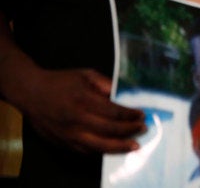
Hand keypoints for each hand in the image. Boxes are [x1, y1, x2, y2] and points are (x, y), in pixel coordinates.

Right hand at [12, 67, 145, 153]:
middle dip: (129, 130)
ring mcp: (69, 134)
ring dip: (120, 146)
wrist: (30, 92)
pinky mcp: (63, 142)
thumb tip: (125, 95)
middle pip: (109, 130)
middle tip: (143, 128)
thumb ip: (106, 84)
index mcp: (83, 100)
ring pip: (99, 146)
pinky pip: (87, 151)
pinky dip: (103, 151)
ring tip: (134, 146)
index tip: (142, 114)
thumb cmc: (61, 82)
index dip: (130, 115)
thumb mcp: (85, 75)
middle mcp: (76, 119)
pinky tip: (115, 148)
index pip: (113, 111)